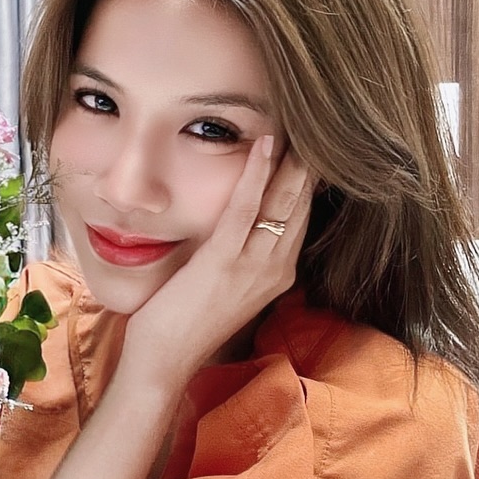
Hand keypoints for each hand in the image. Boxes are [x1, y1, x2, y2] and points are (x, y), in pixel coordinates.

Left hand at [119, 136, 314, 390]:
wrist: (165, 361)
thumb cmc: (185, 322)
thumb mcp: (224, 284)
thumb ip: (238, 253)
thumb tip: (237, 221)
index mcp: (277, 272)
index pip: (301, 213)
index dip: (307, 175)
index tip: (312, 141)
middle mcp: (275, 268)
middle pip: (300, 202)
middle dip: (308, 160)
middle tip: (313, 118)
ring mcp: (254, 266)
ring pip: (283, 200)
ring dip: (291, 157)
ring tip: (297, 118)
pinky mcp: (224, 261)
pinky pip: (247, 208)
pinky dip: (257, 172)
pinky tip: (264, 143)